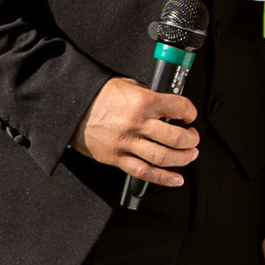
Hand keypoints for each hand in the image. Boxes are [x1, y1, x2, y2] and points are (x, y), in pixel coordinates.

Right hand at [74, 76, 200, 186]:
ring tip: (189, 155)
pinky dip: (163, 178)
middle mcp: (137, 123)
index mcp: (143, 101)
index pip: (179, 108)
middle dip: (191, 139)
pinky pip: (144, 172)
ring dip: (183, 158)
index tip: (190, 116)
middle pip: (176, 137)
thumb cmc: (97, 95)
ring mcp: (127, 143)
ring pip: (163, 157)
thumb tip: (166, 105)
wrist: (70, 108)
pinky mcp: (117, 158)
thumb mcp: (127, 85)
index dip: (190, 112)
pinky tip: (175, 179)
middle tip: (193, 138)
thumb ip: (148, 95)